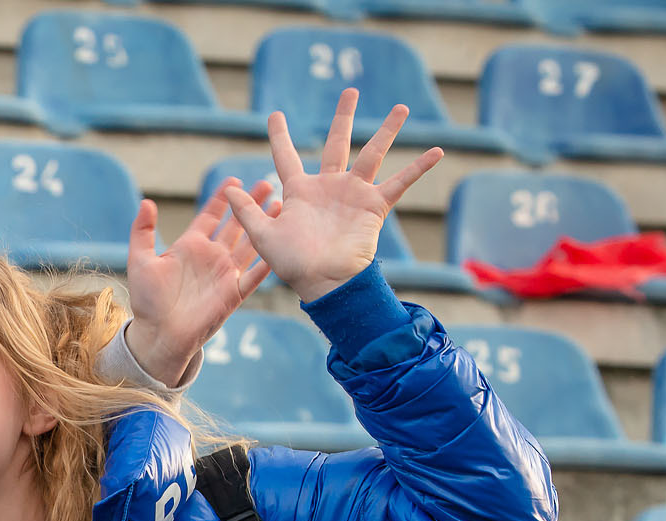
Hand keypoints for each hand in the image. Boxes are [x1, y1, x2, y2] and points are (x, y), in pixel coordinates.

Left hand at [123, 180, 279, 383]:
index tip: (233, 180)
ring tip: (280, 205)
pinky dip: (268, 260)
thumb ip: (142, 232)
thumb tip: (146, 202)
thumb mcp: (140, 262)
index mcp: (190, 246)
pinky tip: (281, 243)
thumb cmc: (147, 302)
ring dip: (264, 225)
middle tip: (267, 182)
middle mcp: (211, 257)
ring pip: (250, 243)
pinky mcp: (235, 292)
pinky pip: (256, 274)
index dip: (221, 199)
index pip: (210, 216)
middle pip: (236, 224)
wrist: (160, 336)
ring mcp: (225, 274)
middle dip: (251, 204)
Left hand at [227, 89, 442, 303]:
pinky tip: (437, 150)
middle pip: (337, 143)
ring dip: (387, 130)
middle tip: (349, 92)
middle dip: (343, 117)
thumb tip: (228, 189)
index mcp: (300, 192)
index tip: (275, 115)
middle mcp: (329, 187)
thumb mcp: (263, 236)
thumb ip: (248, 212)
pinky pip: (401, 182)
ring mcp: (354, 194)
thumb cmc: (293, 264)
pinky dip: (419, 167)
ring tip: (401, 108)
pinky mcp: (374, 205)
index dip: (279, 136)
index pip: (286, 157)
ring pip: (373, 153)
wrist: (326, 282)